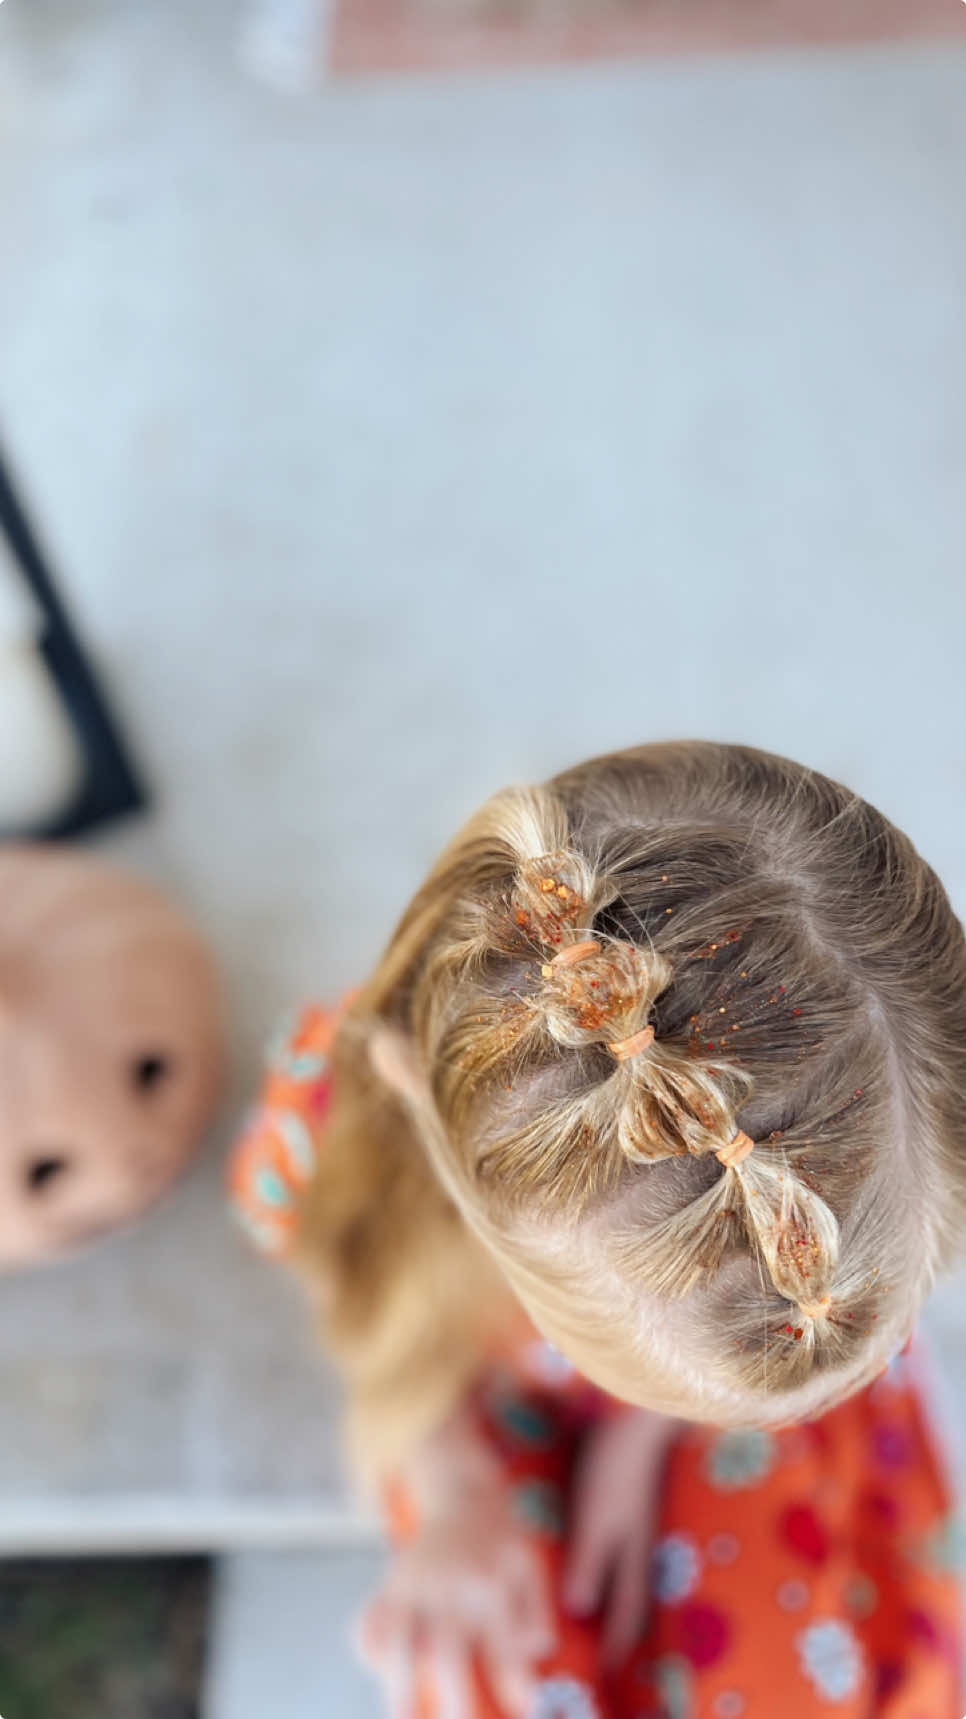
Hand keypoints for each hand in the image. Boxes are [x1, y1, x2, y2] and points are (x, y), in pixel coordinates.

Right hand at [358, 1408, 556, 1718]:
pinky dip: (369, 1649)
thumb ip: (536, 1613)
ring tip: (401, 1717)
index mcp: (489, 1583)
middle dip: (452, 1698)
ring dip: (398, 1684)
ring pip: (399, 1639)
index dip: (513, 1680)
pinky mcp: (390, 1584)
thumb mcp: (530, 1566)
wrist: (461, 1493)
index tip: (524, 1708)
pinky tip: (380, 1672)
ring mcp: (414, 1585)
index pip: (502, 1643)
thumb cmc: (500, 1539)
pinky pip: (370, 1620)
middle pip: (446, 1651)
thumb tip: (536, 1654)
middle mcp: (449, 1585)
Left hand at [562, 1406, 679, 1668]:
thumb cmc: (616, 1465)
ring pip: (635, 1571)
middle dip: (630, 1627)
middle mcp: (642, 1542)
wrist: (640, 1412)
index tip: (610, 1672)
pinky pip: (629, 1544)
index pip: (628, 1611)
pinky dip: (622, 1563)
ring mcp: (641, 1518)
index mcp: (634, 1553)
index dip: (618, 1642)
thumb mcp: (597, 1515)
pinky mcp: (632, 1497)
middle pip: (637, 1595)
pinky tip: (613, 1558)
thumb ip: (589, 1561)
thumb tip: (578, 1611)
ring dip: (627, 1596)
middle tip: (619, 1656)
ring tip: (617, 1616)